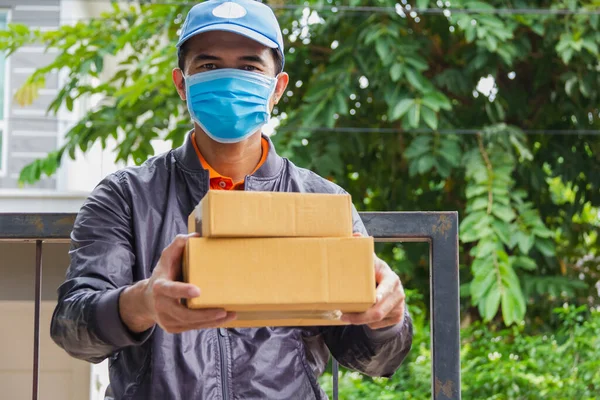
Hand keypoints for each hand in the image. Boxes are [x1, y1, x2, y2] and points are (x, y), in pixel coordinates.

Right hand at [120, 233, 235, 333]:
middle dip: (203, 314)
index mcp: (160, 287)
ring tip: (230, 315)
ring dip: (211, 321)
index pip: (170, 290)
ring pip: (190, 324)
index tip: (198, 291)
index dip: (183, 291)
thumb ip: (178, 245)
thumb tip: (196, 236)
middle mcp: (161, 306)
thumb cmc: (163, 274)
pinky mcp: (173, 328)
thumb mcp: (166, 258)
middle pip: (183, 314)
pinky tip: (223, 320)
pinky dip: (208, 324)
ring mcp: (166, 319)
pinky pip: (192, 327)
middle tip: (222, 310)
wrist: (147, 299)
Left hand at [341, 234, 405, 329]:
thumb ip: (363, 250)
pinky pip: (378, 325)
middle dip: (360, 316)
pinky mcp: (396, 317)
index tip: (372, 299)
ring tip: (346, 316)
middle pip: (379, 310)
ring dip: (360, 320)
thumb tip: (355, 235)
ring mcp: (399, 306)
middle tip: (343, 316)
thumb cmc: (374, 272)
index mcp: (391, 278)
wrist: (388, 287)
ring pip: (377, 320)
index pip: (387, 287)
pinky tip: (360, 316)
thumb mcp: (370, 261)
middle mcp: (398, 293)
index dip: (380, 294)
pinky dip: (367, 323)